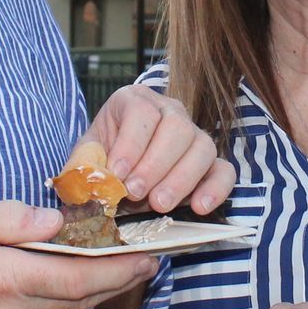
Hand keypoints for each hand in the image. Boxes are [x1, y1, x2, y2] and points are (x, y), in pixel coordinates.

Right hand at [0, 201, 159, 308]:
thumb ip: (7, 218)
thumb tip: (55, 221)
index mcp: (3, 279)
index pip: (79, 276)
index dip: (121, 269)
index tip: (151, 256)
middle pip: (80, 298)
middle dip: (117, 280)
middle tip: (146, 260)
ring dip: (78, 290)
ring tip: (97, 264)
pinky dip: (40, 306)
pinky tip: (29, 286)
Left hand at [88, 85, 233, 213]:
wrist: (119, 171)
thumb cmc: (102, 160)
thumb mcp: (85, 157)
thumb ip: (82, 166)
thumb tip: (86, 182)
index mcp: (135, 101)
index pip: (141, 112)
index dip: (130, 144)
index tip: (117, 173)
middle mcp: (170, 111)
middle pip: (177, 127)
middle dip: (155, 164)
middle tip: (135, 193)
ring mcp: (195, 135)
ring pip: (202, 147)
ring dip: (181, 179)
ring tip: (159, 205)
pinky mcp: (211, 162)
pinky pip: (225, 170)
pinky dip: (216, 189)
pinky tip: (199, 208)